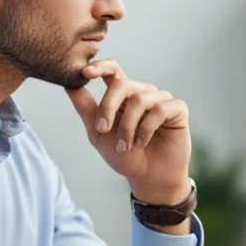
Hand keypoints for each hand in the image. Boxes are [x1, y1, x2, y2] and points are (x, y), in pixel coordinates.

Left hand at [66, 59, 190, 204]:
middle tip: (103, 129)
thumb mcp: (98, 133)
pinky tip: (141, 143)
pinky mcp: (177, 109)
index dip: (100, 66)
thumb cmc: (125, 156)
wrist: (148, 178)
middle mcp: (142, 93)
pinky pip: (160, 109)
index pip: (113, 70)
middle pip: (122, 84)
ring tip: (126, 146)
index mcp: (123, 96)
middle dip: (108, 108)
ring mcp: (161, 99)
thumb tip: (68, 84)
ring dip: (128, 126)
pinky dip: (146, 128)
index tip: (85, 73)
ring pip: (140, 99)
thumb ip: (86, 108)